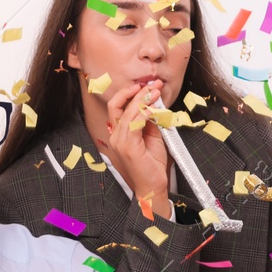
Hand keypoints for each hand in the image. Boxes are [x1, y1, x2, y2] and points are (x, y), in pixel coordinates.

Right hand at [103, 79, 173, 216]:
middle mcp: (115, 136)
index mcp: (118, 133)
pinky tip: (154, 108)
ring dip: (142, 99)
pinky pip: (134, 123)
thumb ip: (150, 121)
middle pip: (116, 104)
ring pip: (126, 111)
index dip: (132, 93)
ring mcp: (119, 141)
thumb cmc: (152, 164)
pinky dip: (144, 112)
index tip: (149, 86)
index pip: (118, 107)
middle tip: (152, 84)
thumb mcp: (152, 137)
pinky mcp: (128, 147)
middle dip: (134, 91)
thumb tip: (154, 104)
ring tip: (156, 92)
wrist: (152, 187)